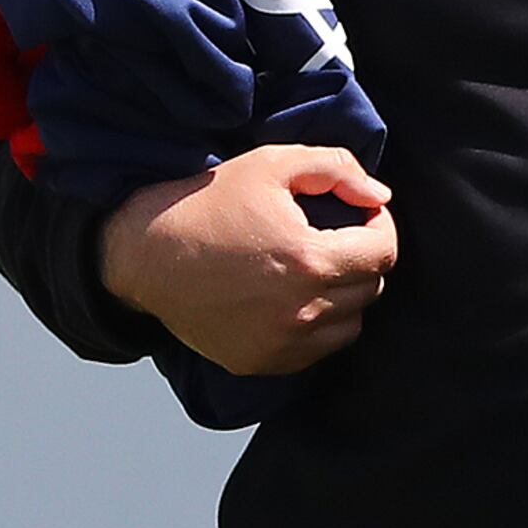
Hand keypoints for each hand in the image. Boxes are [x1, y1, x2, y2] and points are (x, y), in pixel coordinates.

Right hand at [99, 145, 397, 375]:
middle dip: (361, 259)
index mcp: (310, 261)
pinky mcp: (261, 362)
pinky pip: (317, 350)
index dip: (380, 228)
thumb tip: (379, 196)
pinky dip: (317, 326)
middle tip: (333, 238)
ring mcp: (281, 343)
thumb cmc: (208, 203)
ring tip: (313, 269)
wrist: (143, 253)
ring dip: (344, 296)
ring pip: (351, 323)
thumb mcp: (272, 164)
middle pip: (371, 288)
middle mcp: (301, 311)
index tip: (360, 217)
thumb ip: (337, 169)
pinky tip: (291, 298)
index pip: (384, 253)